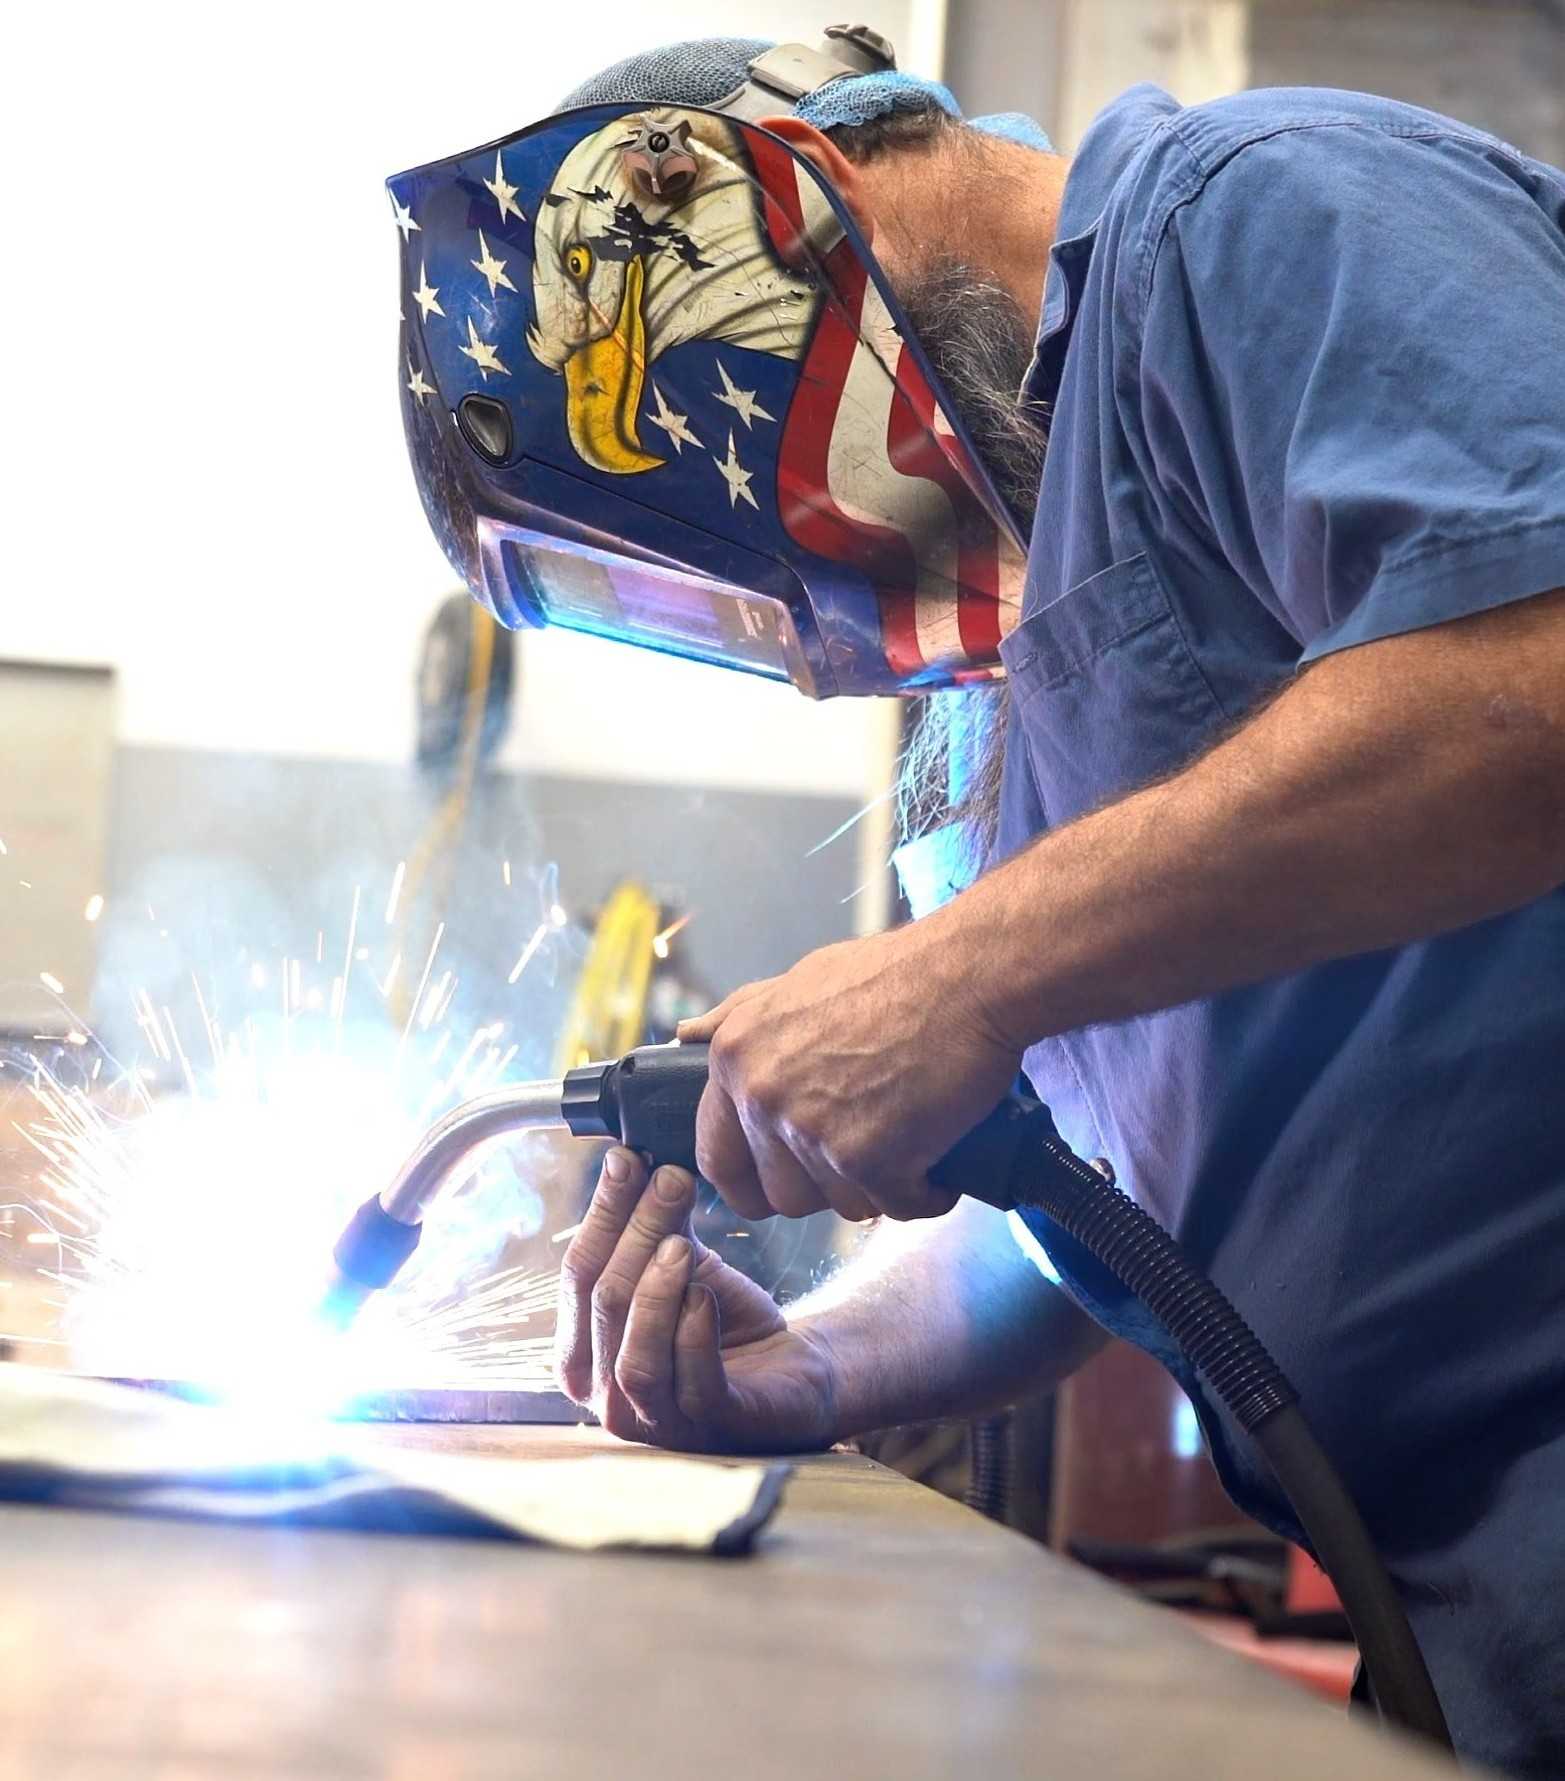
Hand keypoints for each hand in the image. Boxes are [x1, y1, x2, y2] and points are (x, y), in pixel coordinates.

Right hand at [554, 1147, 838, 1452]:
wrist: (789, 1367)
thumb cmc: (720, 1321)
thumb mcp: (679, 1264)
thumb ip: (650, 1224)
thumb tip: (629, 1158)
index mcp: (583, 1353)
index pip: (577, 1275)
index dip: (602, 1214)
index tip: (627, 1158)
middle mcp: (606, 1396)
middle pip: (605, 1306)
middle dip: (635, 1235)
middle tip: (669, 1180)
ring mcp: (656, 1422)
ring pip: (635, 1356)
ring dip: (656, 1291)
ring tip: (681, 1243)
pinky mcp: (711, 1427)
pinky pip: (691, 1383)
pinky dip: (694, 1335)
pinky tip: (706, 1298)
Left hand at [678, 923, 1020, 1222]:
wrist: (968, 976)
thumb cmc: (893, 974)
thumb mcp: (795, 981)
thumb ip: (738, 1016)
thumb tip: (685, 1036)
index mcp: (735, 1057)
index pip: (716, 1157)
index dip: (750, 1182)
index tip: (778, 1186)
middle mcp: (762, 1097)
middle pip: (782, 1195)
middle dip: (826, 1187)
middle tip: (868, 1155)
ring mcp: (813, 1131)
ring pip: (841, 1206)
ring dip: (879, 1188)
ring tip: (910, 1144)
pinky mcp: (870, 1158)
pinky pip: (897, 1206)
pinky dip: (925, 1192)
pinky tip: (938, 1160)